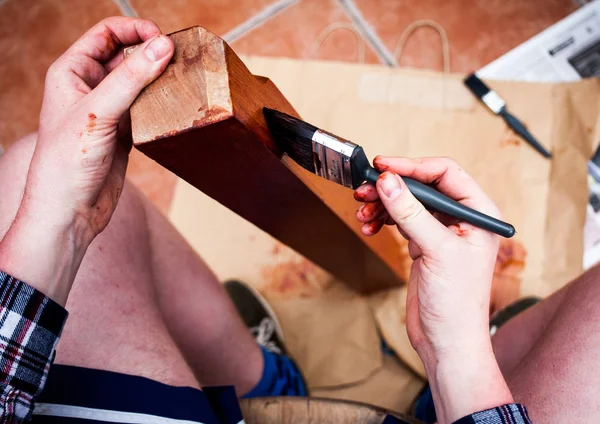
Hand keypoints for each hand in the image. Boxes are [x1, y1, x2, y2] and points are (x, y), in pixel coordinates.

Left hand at [32, 17, 173, 236]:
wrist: (70, 211)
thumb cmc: (66, 162)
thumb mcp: (98, 113)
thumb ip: (130, 78)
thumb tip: (162, 46)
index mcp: (71, 72)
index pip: (106, 34)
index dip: (135, 29)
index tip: (163, 39)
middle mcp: (89, 87)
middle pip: (126, 56)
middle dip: (152, 54)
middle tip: (178, 60)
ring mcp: (108, 110)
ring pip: (139, 82)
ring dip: (158, 80)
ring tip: (180, 82)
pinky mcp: (122, 131)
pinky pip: (145, 108)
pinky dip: (160, 105)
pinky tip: (173, 107)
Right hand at [355, 156, 512, 422]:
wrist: (445, 341)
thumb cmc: (457, 303)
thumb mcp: (436, 251)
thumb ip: (411, 213)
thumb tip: (388, 181)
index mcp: (479, 214)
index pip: (446, 174)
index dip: (413, 166)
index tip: (384, 166)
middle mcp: (461, 219)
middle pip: (423, 186)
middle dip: (392, 186)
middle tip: (365, 188)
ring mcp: (441, 231)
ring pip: (408, 202)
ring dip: (383, 203)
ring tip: (363, 211)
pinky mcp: (423, 245)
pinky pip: (400, 220)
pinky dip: (383, 219)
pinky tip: (370, 225)